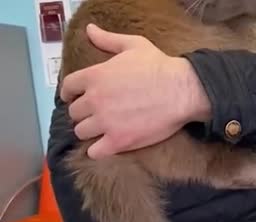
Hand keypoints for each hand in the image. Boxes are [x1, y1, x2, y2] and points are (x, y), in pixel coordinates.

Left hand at [60, 24, 210, 158]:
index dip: (70, 93)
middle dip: (84, 112)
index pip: (67, 87)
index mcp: (94, 76)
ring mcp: (105, 123)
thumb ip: (107, 39)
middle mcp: (95, 100)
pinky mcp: (118, 141)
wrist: (182, 91)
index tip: (76, 97)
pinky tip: (106, 145)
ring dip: (90, 130)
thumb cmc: (160, 66)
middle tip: (97, 113)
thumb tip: (89, 30)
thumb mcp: (134, 45)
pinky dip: (97, 150)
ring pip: (81, 131)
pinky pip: (94, 152)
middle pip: (74, 112)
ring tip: (102, 129)